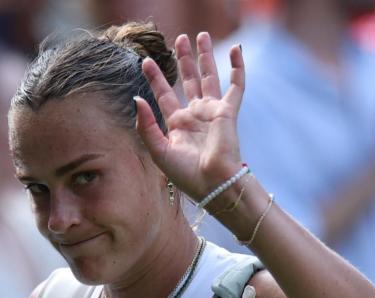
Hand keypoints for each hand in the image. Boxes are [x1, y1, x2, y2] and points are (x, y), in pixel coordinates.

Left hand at [135, 31, 245, 199]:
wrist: (213, 184)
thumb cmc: (186, 175)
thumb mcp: (158, 151)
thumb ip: (146, 125)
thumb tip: (137, 99)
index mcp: (177, 125)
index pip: (165, 94)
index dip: (156, 77)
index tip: (146, 61)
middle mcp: (195, 115)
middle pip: (189, 80)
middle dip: (184, 60)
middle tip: (180, 39)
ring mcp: (212, 112)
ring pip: (209, 77)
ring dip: (206, 56)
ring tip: (201, 36)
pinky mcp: (228, 112)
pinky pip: (236, 86)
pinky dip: (238, 67)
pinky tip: (237, 49)